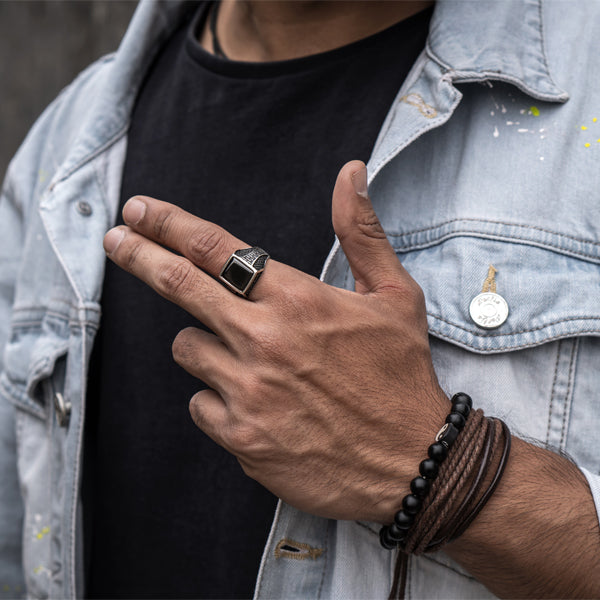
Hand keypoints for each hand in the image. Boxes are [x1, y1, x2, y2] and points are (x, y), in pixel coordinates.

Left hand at [103, 160, 448, 522]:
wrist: (412, 460)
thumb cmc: (401, 374)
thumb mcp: (394, 295)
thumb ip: (361, 231)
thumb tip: (350, 172)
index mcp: (298, 300)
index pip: (216, 248)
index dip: (169, 224)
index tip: (139, 210)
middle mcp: (265, 340)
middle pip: (180, 286)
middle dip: (139, 255)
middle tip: (115, 240)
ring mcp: (249, 391)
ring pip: (187, 348)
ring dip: (206, 343)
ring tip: (248, 357)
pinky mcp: (242, 438)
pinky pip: (199, 404)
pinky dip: (217, 398)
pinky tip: (256, 404)